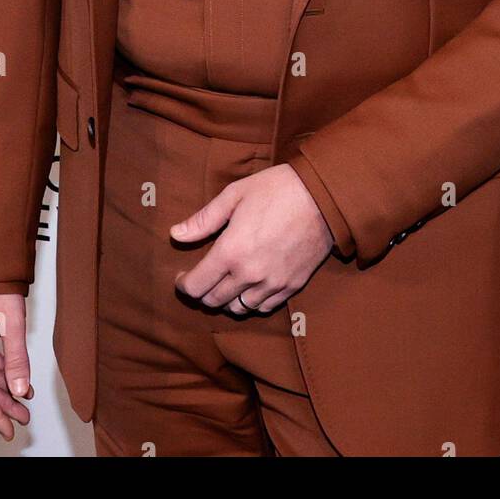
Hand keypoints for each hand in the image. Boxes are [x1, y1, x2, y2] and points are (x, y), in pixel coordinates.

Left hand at [170, 163, 332, 315]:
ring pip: (239, 309)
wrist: (323, 196)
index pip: (197, 285)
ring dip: (226, 300)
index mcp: (231, 252)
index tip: (182, 277)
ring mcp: (272, 284)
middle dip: (202, 293)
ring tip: (225, 283)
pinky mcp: (292, 286)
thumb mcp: (235, 195)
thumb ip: (203, 219)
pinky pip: (264, 308)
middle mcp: (249, 274)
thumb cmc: (276, 189)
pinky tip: (249, 287)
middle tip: (202, 278)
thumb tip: (176, 234)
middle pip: (214, 301)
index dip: (184, 285)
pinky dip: (251, 302)